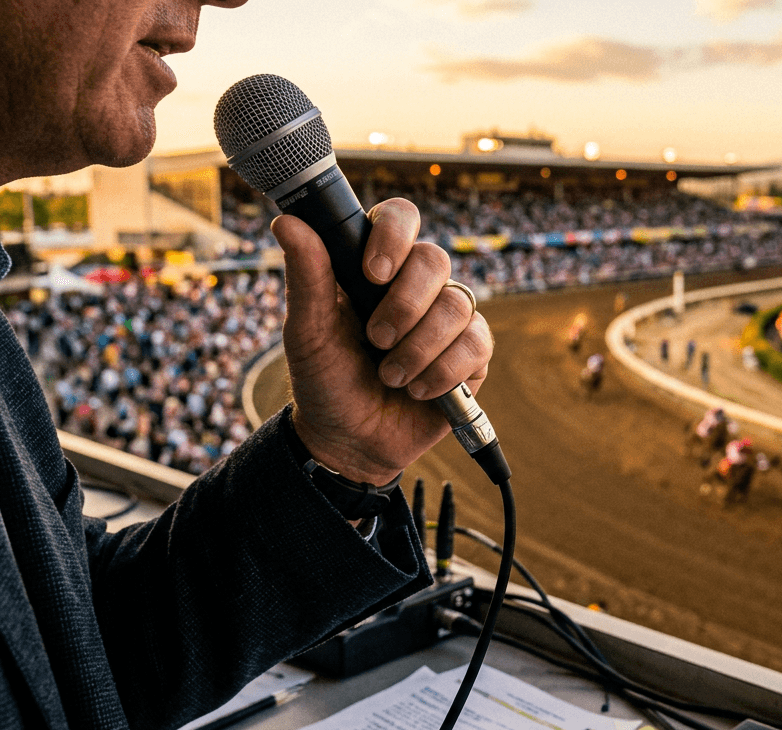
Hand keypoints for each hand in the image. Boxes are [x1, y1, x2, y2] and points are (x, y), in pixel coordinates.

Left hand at [273, 199, 492, 485]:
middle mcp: (417, 286)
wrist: (350, 441)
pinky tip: (418, 391)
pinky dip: (442, 372)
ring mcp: (448, 319)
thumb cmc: (325, 380)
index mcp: (375, 266)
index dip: (395, 235)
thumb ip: (306, 277)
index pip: (401, 217)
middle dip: (404, 306)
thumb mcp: (307, 331)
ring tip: (390, 377)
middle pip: (435, 259)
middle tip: (375, 339)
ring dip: (418, 348)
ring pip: (457, 306)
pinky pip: (476, 345)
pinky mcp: (472, 354)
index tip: (374, 273)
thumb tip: (286, 222)